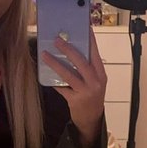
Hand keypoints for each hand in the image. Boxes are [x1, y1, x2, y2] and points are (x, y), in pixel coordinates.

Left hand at [42, 28, 106, 147]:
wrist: (92, 120)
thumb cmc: (92, 97)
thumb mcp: (95, 82)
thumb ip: (87, 69)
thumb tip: (72, 51)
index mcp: (101, 74)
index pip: (95, 54)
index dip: (90, 40)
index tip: (84, 28)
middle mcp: (95, 81)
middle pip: (81, 62)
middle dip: (68, 49)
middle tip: (57, 39)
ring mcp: (86, 91)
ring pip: (69, 74)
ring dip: (56, 63)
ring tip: (45, 54)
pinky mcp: (75, 100)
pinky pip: (62, 88)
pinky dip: (54, 81)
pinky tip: (46, 75)